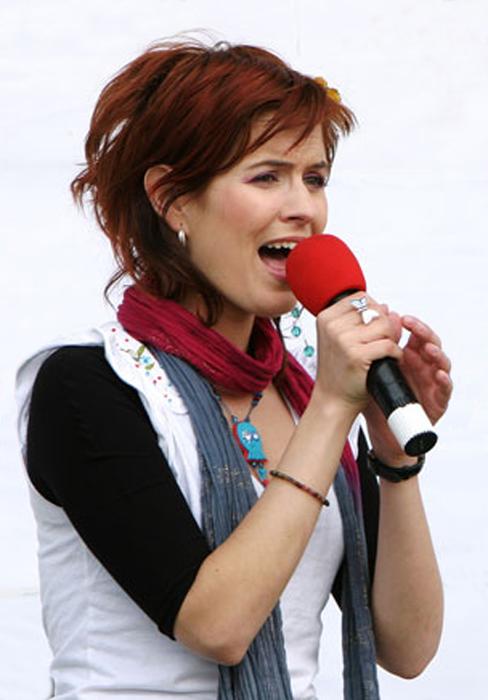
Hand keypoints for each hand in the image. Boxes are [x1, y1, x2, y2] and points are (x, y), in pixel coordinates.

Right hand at [312, 294, 401, 415]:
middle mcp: (332, 326)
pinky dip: (395, 353)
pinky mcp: (357, 355)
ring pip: (384, 326)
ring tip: (383, 352)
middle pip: (375, 310)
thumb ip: (364, 321)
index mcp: (326, 317)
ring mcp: (344, 340)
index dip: (374, 310)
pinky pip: (389, 345)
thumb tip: (388, 308)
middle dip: (384, 326)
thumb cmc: (339, 371)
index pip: (360, 298)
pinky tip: (388, 360)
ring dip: (391, 339)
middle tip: (378, 343)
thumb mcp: (344, 339)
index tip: (371, 327)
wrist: (333, 399)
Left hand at [365, 314, 452, 463]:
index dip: (411, 324)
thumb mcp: (370, 373)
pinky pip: (445, 390)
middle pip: (430, 343)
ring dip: (437, 353)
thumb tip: (363, 325)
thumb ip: (369, 351)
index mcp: (409, 357)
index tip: (400, 317)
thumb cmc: (377, 399)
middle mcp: (423, 367)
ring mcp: (432, 382)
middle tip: (411, 325)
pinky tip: (438, 374)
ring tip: (427, 347)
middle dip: (423, 332)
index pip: (415, 334)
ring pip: (442, 362)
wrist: (383, 429)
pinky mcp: (438, 401)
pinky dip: (444, 381)